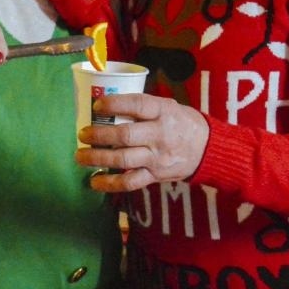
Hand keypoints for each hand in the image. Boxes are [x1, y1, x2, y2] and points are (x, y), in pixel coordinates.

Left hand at [75, 93, 209, 191]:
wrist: (208, 149)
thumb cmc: (181, 122)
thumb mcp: (168, 106)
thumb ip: (142, 106)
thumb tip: (106, 104)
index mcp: (163, 112)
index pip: (137, 105)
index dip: (115, 104)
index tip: (97, 106)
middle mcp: (160, 135)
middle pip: (125, 135)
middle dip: (99, 135)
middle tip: (82, 134)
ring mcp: (157, 158)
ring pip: (123, 159)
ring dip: (98, 159)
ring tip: (80, 156)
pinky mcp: (155, 175)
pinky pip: (130, 182)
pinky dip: (110, 184)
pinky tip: (94, 182)